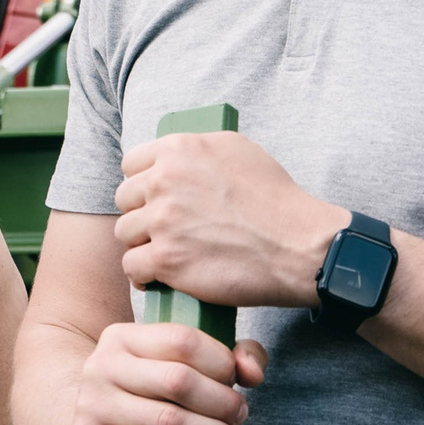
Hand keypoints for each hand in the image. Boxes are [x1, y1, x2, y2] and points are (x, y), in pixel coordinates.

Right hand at [57, 320, 267, 424]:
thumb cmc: (143, 402)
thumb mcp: (175, 370)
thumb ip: (227, 359)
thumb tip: (252, 373)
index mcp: (122, 337)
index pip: (183, 339)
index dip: (221, 363)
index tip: (234, 383)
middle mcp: (100, 365)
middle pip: (179, 380)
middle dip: (223, 403)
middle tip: (239, 417)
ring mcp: (90, 405)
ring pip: (168, 422)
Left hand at [115, 131, 343, 308]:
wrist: (299, 245)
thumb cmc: (275, 200)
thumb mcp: (237, 150)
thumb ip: (196, 149)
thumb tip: (172, 156)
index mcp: (179, 149)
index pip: (131, 164)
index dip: (143, 183)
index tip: (155, 198)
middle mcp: (165, 181)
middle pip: (124, 199)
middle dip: (141, 213)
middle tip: (164, 229)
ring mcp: (163, 221)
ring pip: (125, 233)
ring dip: (142, 244)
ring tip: (165, 252)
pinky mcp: (167, 259)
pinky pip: (132, 266)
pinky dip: (144, 274)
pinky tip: (160, 276)